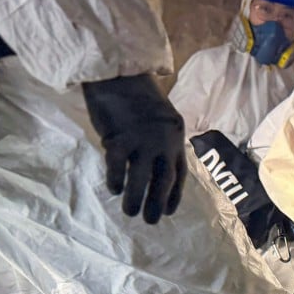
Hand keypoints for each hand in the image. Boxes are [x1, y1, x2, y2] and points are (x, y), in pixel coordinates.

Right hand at [82, 74, 186, 223]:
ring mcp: (141, 141)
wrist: (118, 73)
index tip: (168, 211)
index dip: (174, 195)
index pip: (180, 173)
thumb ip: (162, 140)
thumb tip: (155, 167)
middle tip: (151, 221)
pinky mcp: (118, 139)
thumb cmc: (137, 94)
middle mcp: (163, 142)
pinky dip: (116, 181)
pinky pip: (117, 168)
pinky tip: (114, 190)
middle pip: (163, 181)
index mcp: (175, 137)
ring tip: (130, 213)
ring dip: (136, 200)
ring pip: (140, 180)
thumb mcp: (162, 117)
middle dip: (157, 204)